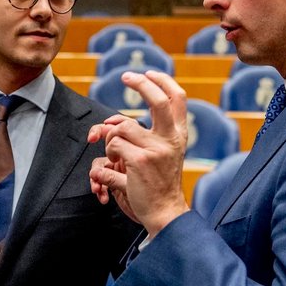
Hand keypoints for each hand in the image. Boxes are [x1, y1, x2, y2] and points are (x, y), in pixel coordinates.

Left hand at [88, 71, 189, 237]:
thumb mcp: (162, 154)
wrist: (165, 212)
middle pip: (157, 100)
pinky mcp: (139, 161)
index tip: (147, 73)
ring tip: (115, 155)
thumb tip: (110, 124)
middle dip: (141, 84)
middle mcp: (171, 139)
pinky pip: (113, 146)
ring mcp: (156, 149)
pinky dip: (107, 155)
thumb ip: (143, 135)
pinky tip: (113, 167)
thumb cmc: (158, 184)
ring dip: (111, 140)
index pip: (177, 99)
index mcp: (178, 135)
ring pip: (122, 128)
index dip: (162, 81)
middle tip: (126, 77)